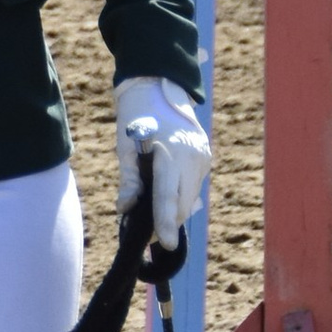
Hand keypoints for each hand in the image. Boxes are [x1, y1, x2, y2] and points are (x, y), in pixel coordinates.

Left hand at [115, 77, 209, 251]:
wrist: (158, 88)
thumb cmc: (135, 118)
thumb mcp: (125, 148)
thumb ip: (128, 180)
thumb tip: (125, 210)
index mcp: (170, 154)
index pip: (168, 196)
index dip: (165, 222)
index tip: (165, 244)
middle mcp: (192, 158)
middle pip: (183, 203)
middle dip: (168, 221)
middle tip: (149, 234)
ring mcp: (202, 158)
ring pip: (190, 197)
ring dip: (174, 208)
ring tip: (154, 211)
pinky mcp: (206, 158)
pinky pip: (193, 185)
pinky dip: (180, 194)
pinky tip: (167, 190)